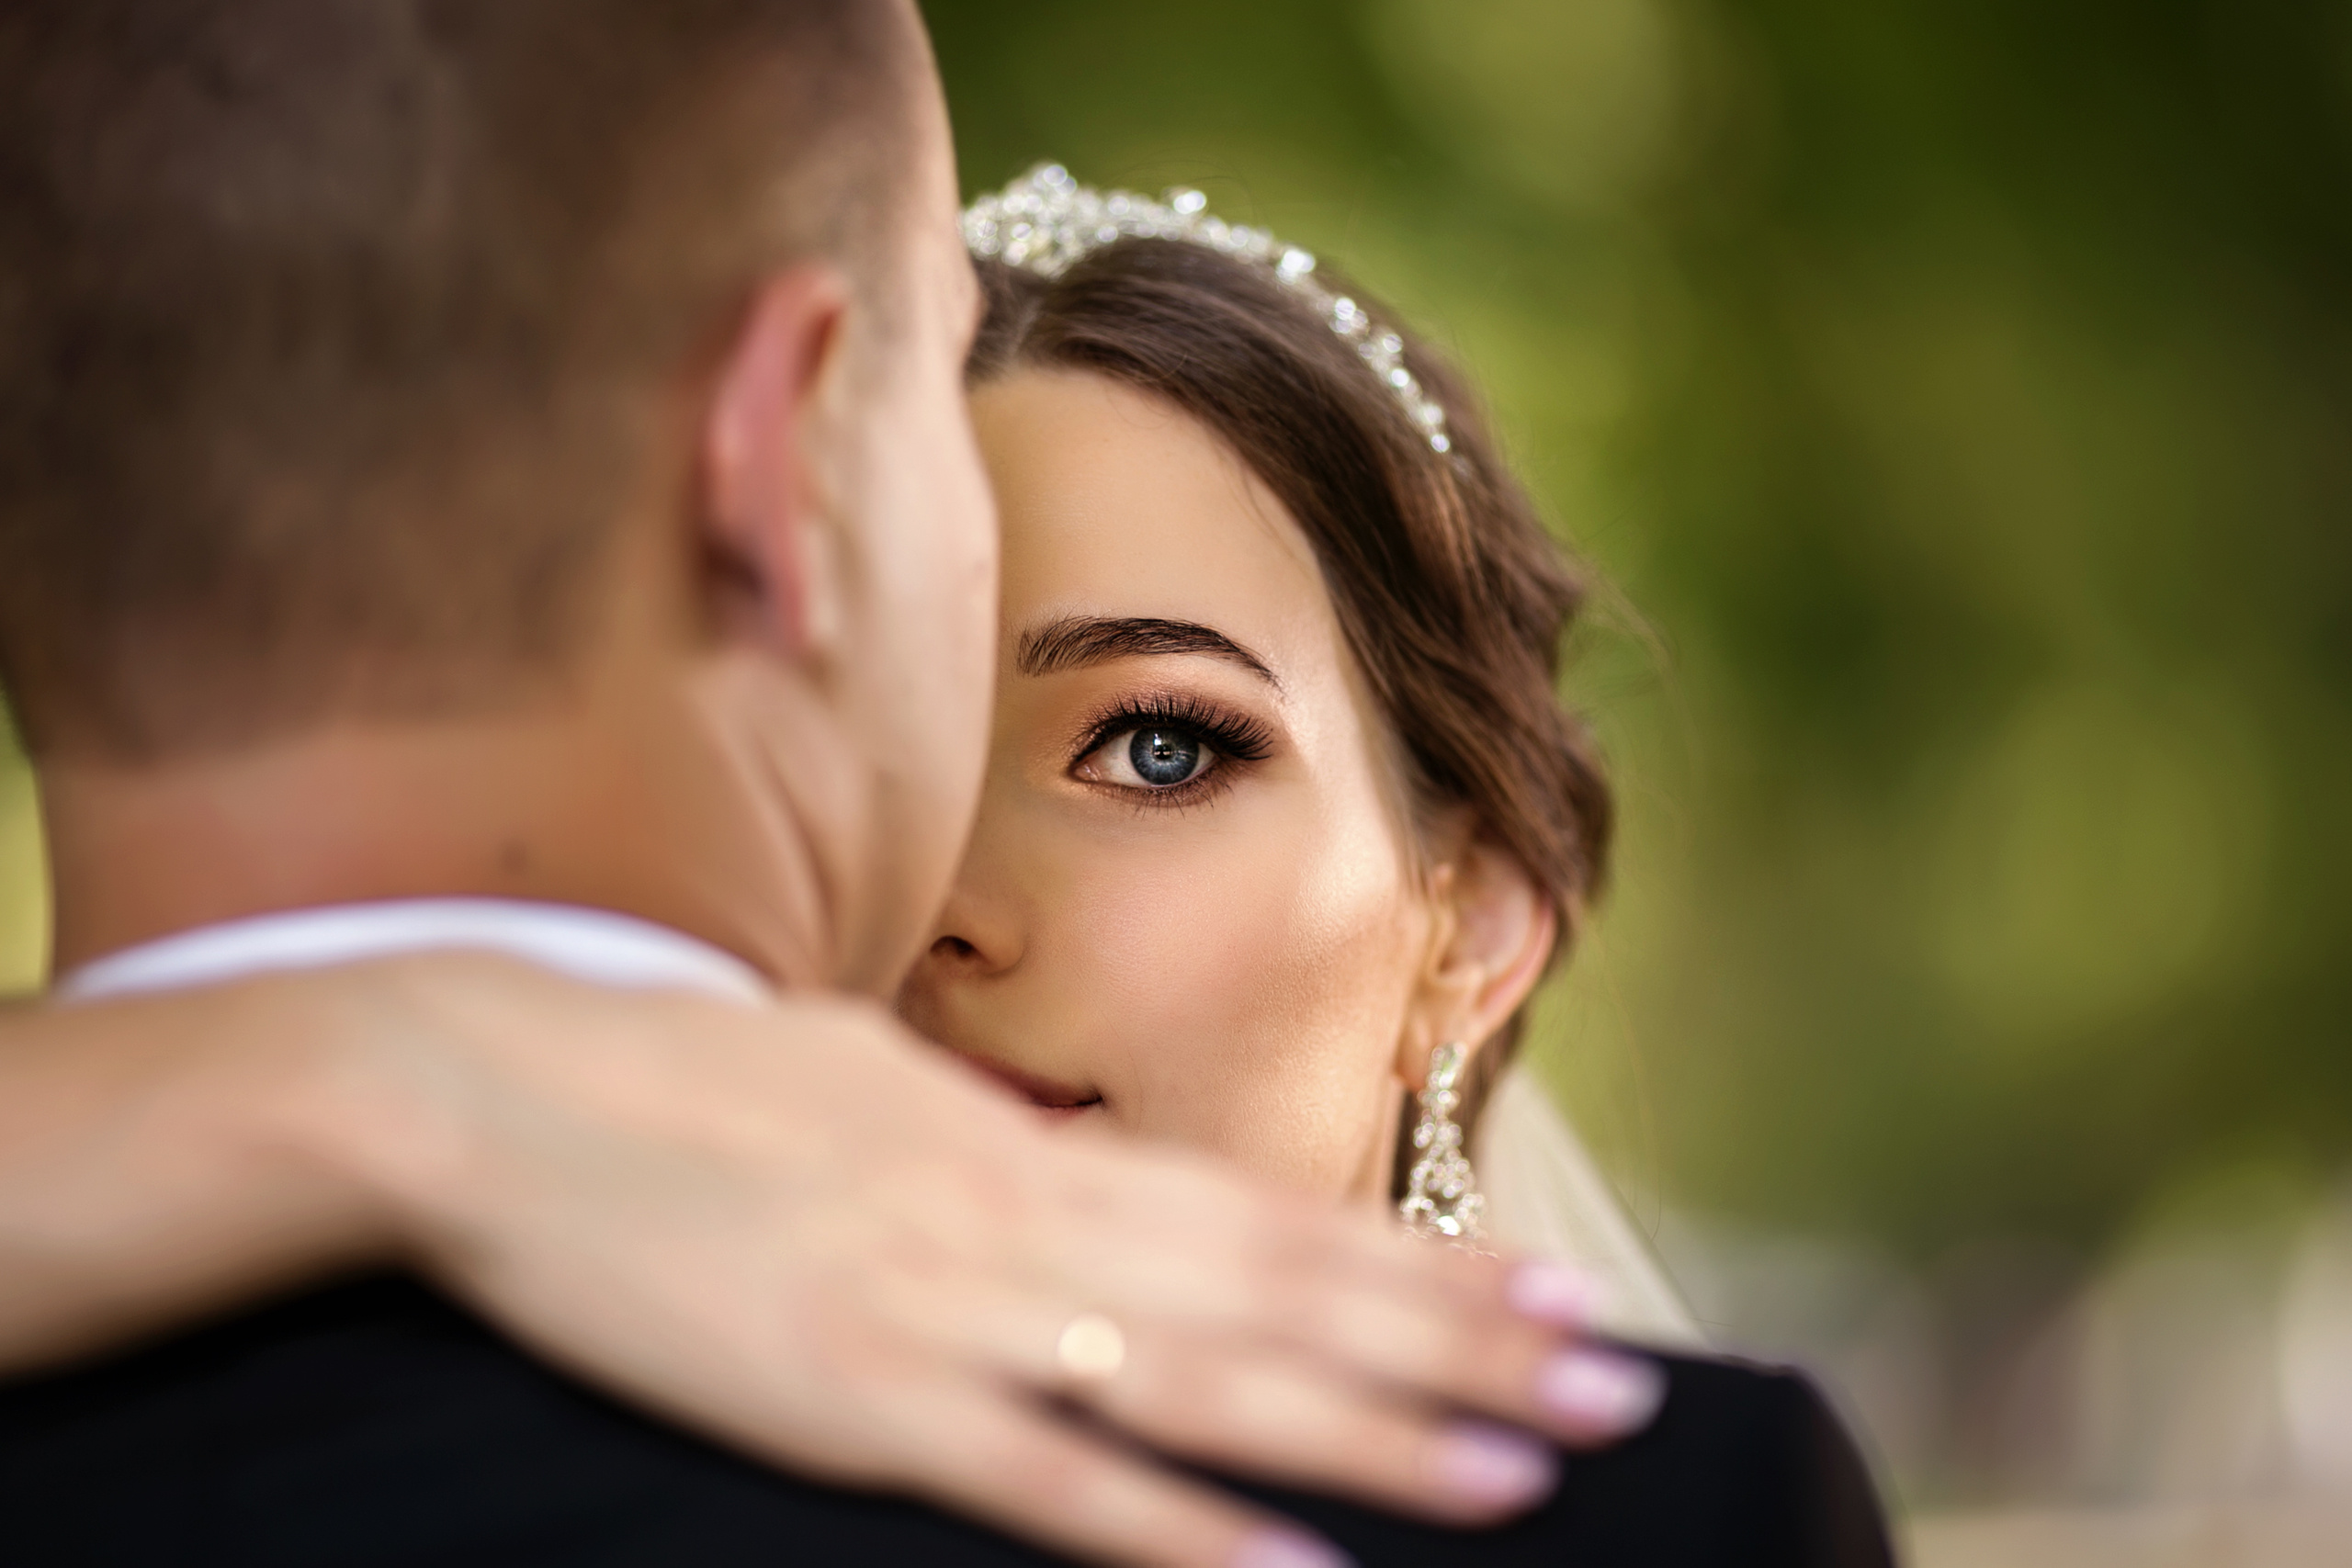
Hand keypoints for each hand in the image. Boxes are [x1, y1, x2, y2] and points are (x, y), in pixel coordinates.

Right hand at [0, 956, 1663, 1567]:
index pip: (1263, 1210)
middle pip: (1276, 1292)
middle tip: (1611, 1385)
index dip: (1415, 1258)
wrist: (496, 1087)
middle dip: (1453, 1348)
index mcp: (1018, 1143)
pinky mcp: (856, 1399)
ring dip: (1370, 1430)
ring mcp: (945, 1308)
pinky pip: (1047, 1480)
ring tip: (1520, 1470)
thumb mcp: (869, 1087)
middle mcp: (1017, 1215)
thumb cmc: (682, 1084)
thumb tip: (1093, 1187)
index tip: (1548, 1290)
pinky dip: (1180, 1533)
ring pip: (1201, 1378)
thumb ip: (993, 1151)